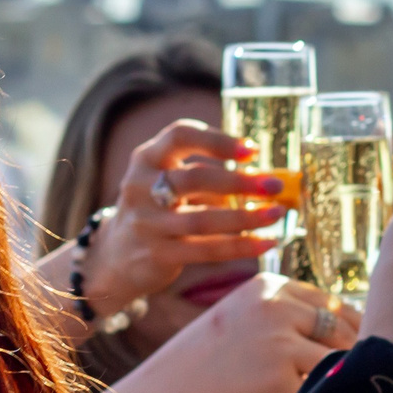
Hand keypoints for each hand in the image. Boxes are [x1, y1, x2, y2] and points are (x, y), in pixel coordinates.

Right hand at [75, 119, 287, 317]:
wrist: (115, 256)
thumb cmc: (156, 210)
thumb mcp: (168, 182)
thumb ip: (205, 176)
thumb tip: (262, 178)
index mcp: (146, 158)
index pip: (180, 136)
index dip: (217, 140)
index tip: (252, 151)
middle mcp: (140, 187)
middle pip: (194, 178)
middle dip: (240, 182)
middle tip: (275, 185)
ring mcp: (146, 223)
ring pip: (204, 220)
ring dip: (247, 217)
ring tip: (277, 214)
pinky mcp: (157, 255)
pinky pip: (206, 250)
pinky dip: (240, 246)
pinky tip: (266, 243)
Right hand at [80, 275, 356, 392]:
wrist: (175, 391)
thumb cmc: (215, 357)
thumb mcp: (246, 314)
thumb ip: (289, 312)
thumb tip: (353, 325)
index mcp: (270, 288)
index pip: (329, 304)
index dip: (349, 327)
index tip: (356, 345)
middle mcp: (277, 309)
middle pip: (339, 331)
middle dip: (347, 353)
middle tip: (349, 373)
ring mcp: (280, 344)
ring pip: (334, 361)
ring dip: (333, 377)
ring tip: (323, 388)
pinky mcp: (280, 381)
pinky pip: (316, 390)